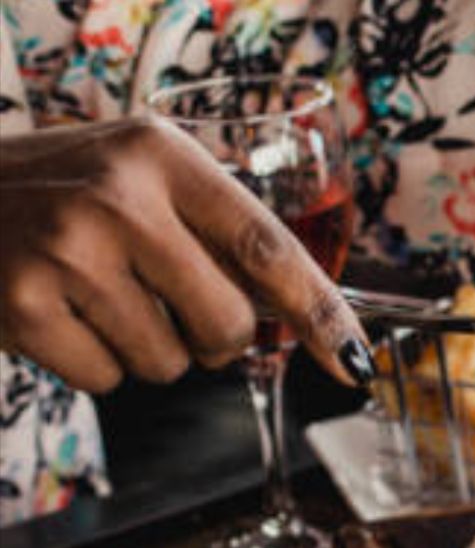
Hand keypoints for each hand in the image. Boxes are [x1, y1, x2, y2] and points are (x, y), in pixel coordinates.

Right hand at [0, 118, 371, 392]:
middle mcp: (119, 196)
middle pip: (229, 324)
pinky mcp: (24, 306)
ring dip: (146, 350)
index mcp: (163, 155)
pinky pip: (107, 379)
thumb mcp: (139, 177)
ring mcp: (67, 251)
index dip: (322, 315)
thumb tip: (308, 318)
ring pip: (169, 363)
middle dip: (215, 340)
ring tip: (97, 298)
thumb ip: (217, 231)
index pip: (269, 250)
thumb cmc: (61, 194)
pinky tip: (58, 314)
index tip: (356, 361)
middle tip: (169, 308)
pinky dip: (92, 364)